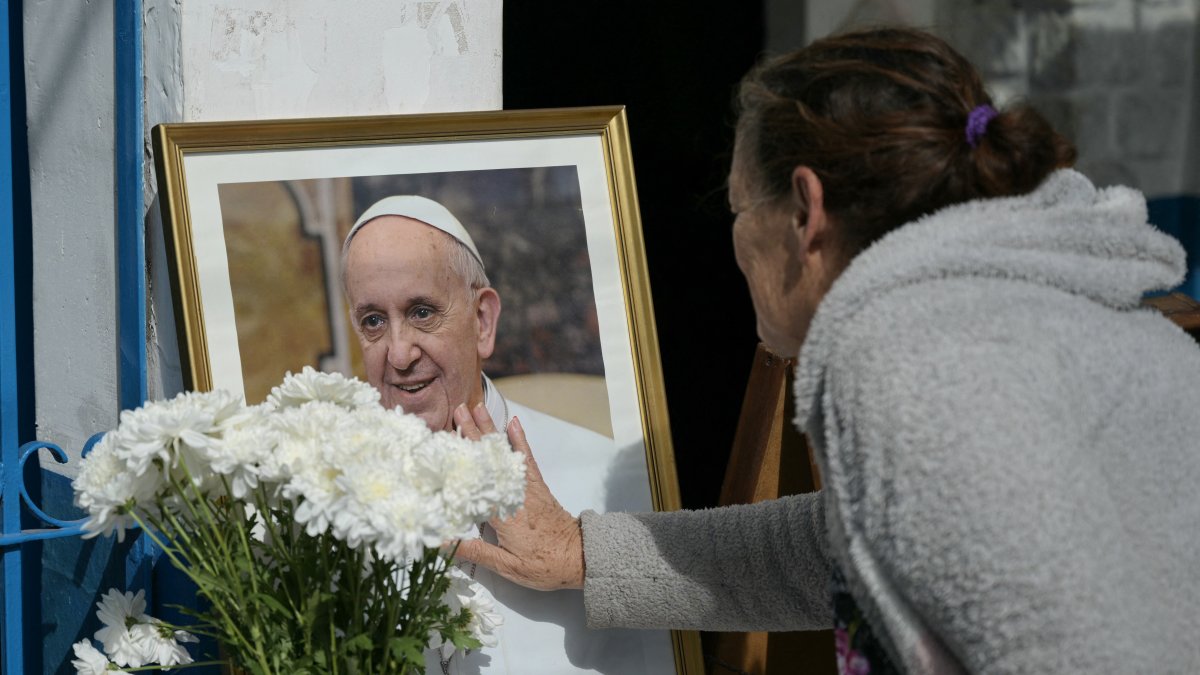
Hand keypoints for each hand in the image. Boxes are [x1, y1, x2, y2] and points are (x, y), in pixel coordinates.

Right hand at [452, 403, 584, 590]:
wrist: (578, 557)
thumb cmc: (542, 565)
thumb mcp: (507, 566)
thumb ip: (475, 552)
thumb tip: (441, 541)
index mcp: (503, 513)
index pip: (476, 482)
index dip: (459, 461)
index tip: (443, 441)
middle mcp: (514, 493)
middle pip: (489, 459)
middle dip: (473, 433)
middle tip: (457, 410)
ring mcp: (527, 487)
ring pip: (505, 453)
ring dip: (491, 429)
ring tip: (477, 408)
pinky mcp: (537, 486)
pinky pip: (526, 458)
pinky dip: (520, 439)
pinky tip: (512, 423)